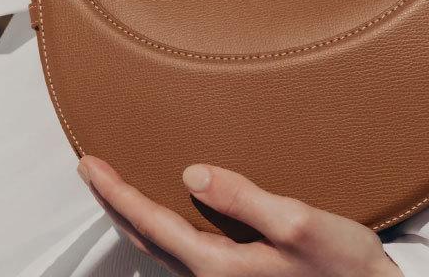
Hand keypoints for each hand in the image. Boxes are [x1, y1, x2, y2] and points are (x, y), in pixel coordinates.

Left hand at [77, 155, 402, 276]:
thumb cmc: (340, 264)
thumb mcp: (296, 223)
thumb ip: (242, 199)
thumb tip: (191, 173)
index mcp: (218, 264)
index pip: (150, 223)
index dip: (115, 193)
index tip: (88, 164)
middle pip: (145, 239)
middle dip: (114, 204)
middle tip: (91, 171)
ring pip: (160, 247)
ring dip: (134, 215)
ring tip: (118, 188)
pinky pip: (181, 249)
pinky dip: (159, 227)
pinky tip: (167, 213)